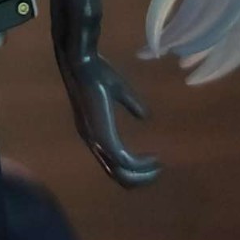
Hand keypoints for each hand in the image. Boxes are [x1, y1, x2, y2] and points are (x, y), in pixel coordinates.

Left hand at [59, 53, 161, 187]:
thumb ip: (130, 104)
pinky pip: (124, 161)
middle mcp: (93, 141)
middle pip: (115, 173)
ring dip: (141, 174)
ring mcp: (97, 141)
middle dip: (137, 177)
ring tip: (157, 168)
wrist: (82, 63)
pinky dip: (140, 165)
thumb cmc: (96, 72)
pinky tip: (153, 159)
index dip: (131, 165)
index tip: (151, 161)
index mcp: (93, 131)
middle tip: (157, 171)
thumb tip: (145, 117)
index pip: (111, 160)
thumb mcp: (118, 90)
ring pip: (120, 173)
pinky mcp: (103, 137)